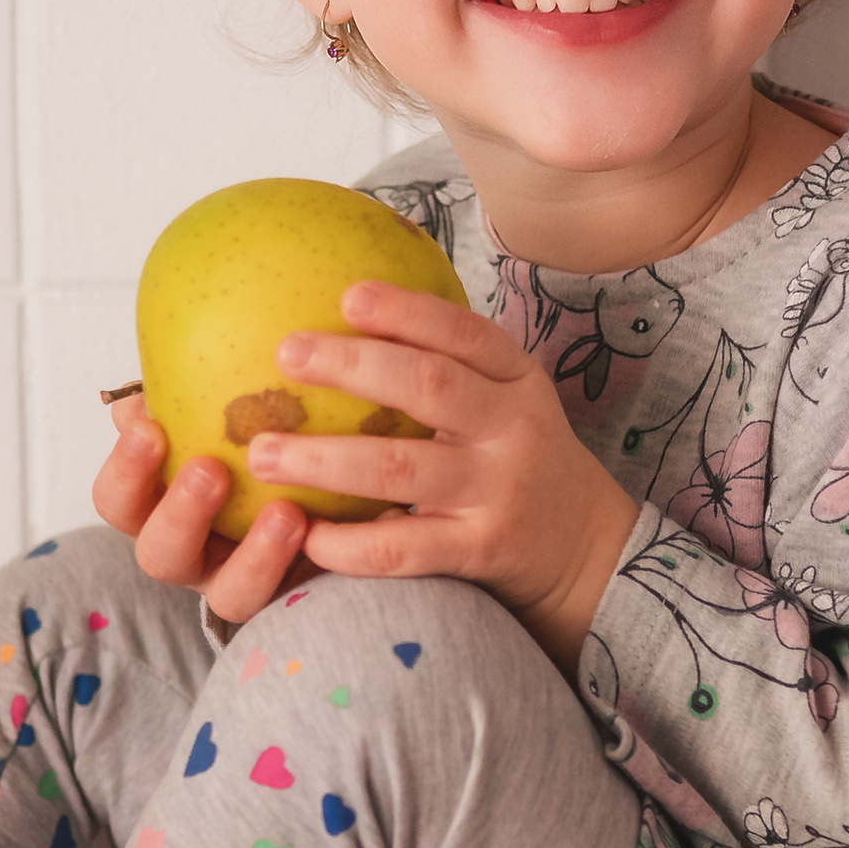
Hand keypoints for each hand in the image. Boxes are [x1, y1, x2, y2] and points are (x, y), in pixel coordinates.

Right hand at [92, 399, 317, 623]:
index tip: (148, 430)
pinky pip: (285, 597)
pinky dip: (299, 564)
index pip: (117, 500)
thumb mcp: (209, 414)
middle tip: (209, 469)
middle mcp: (190, 553)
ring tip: (285, 514)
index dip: (126, 471)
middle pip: (159, 555)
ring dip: (253, 556)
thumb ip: (172, 405)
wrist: (325, 481)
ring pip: (228, 596)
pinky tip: (317, 526)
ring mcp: (237, 582)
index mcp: (156, 508)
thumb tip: (135, 404)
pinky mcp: (286, 596)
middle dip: (180, 514)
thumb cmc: (247, 437)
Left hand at [249, 286, 641, 672]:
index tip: (348, 296)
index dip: (408, 312)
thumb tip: (344, 306)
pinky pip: (404, 547)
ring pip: (403, 469)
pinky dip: (350, 544)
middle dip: (354, 366)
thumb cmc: (518, 458)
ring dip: (326, 460)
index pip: (465, 334)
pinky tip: (305, 535)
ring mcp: (496, 492)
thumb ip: (448, 364)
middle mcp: (510, 429)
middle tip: (287, 354)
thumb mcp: (506, 399)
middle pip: (431, 388)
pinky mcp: (479, 551)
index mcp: (516, 380)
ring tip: (263, 453)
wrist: (585, 548)